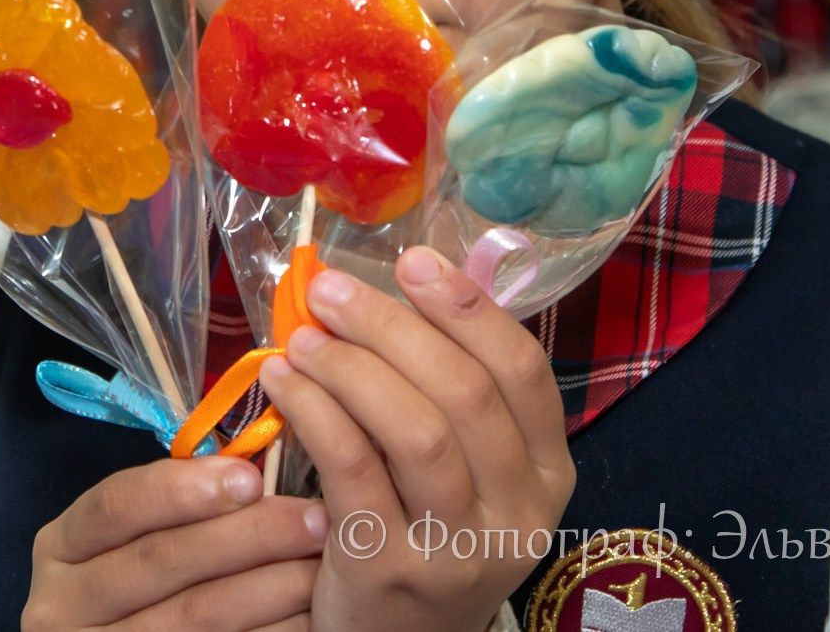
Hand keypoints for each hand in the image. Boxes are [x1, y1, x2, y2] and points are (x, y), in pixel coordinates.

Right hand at [24, 456, 324, 630]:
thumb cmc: (140, 582)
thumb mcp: (131, 540)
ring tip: (319, 565)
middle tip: (312, 518)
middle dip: (245, 534)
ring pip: (193, 615)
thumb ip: (173, 505)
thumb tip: (253, 464)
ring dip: (268, 587)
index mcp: (62, 547)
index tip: (249, 476)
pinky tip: (304, 616)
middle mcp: (63, 602)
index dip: (181, 488)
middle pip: (160, 560)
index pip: (116, 505)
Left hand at [259, 247, 574, 631]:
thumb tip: (401, 285)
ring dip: (351, 366)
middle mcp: (517, 510)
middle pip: (464, 391)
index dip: (467, 306)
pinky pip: (354, 470)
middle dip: (391, 325)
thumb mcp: (467, 474)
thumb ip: (450, 393)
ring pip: (414, 429)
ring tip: (304, 336)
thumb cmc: (425, 534)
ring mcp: (458, 547)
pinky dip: (316, 412)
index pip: (523, 370)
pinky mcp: (392, 571)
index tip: (412, 259)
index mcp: (545, 472)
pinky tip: (283, 383)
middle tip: (331, 290)